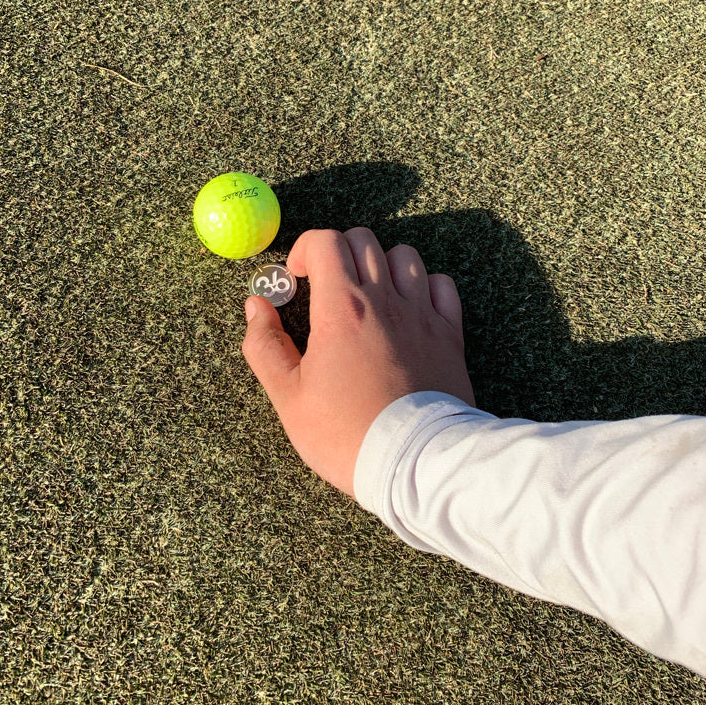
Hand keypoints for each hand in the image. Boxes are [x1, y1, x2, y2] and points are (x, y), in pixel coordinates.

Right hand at [242, 228, 475, 497]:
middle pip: (363, 240)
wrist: (416, 464)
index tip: (297, 279)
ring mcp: (422, 314)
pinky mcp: (450, 334)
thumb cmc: (347, 435)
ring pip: (405, 256)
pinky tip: (409, 309)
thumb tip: (255, 306)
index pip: (325, 241)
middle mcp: (385, 300)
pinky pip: (442, 285)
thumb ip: (265, 346)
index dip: (304, 250)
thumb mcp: (288, 398)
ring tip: (368, 295)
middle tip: (326, 286)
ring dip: (381, 265)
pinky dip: (424, 286)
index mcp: (342, 308)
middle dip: (338, 252)